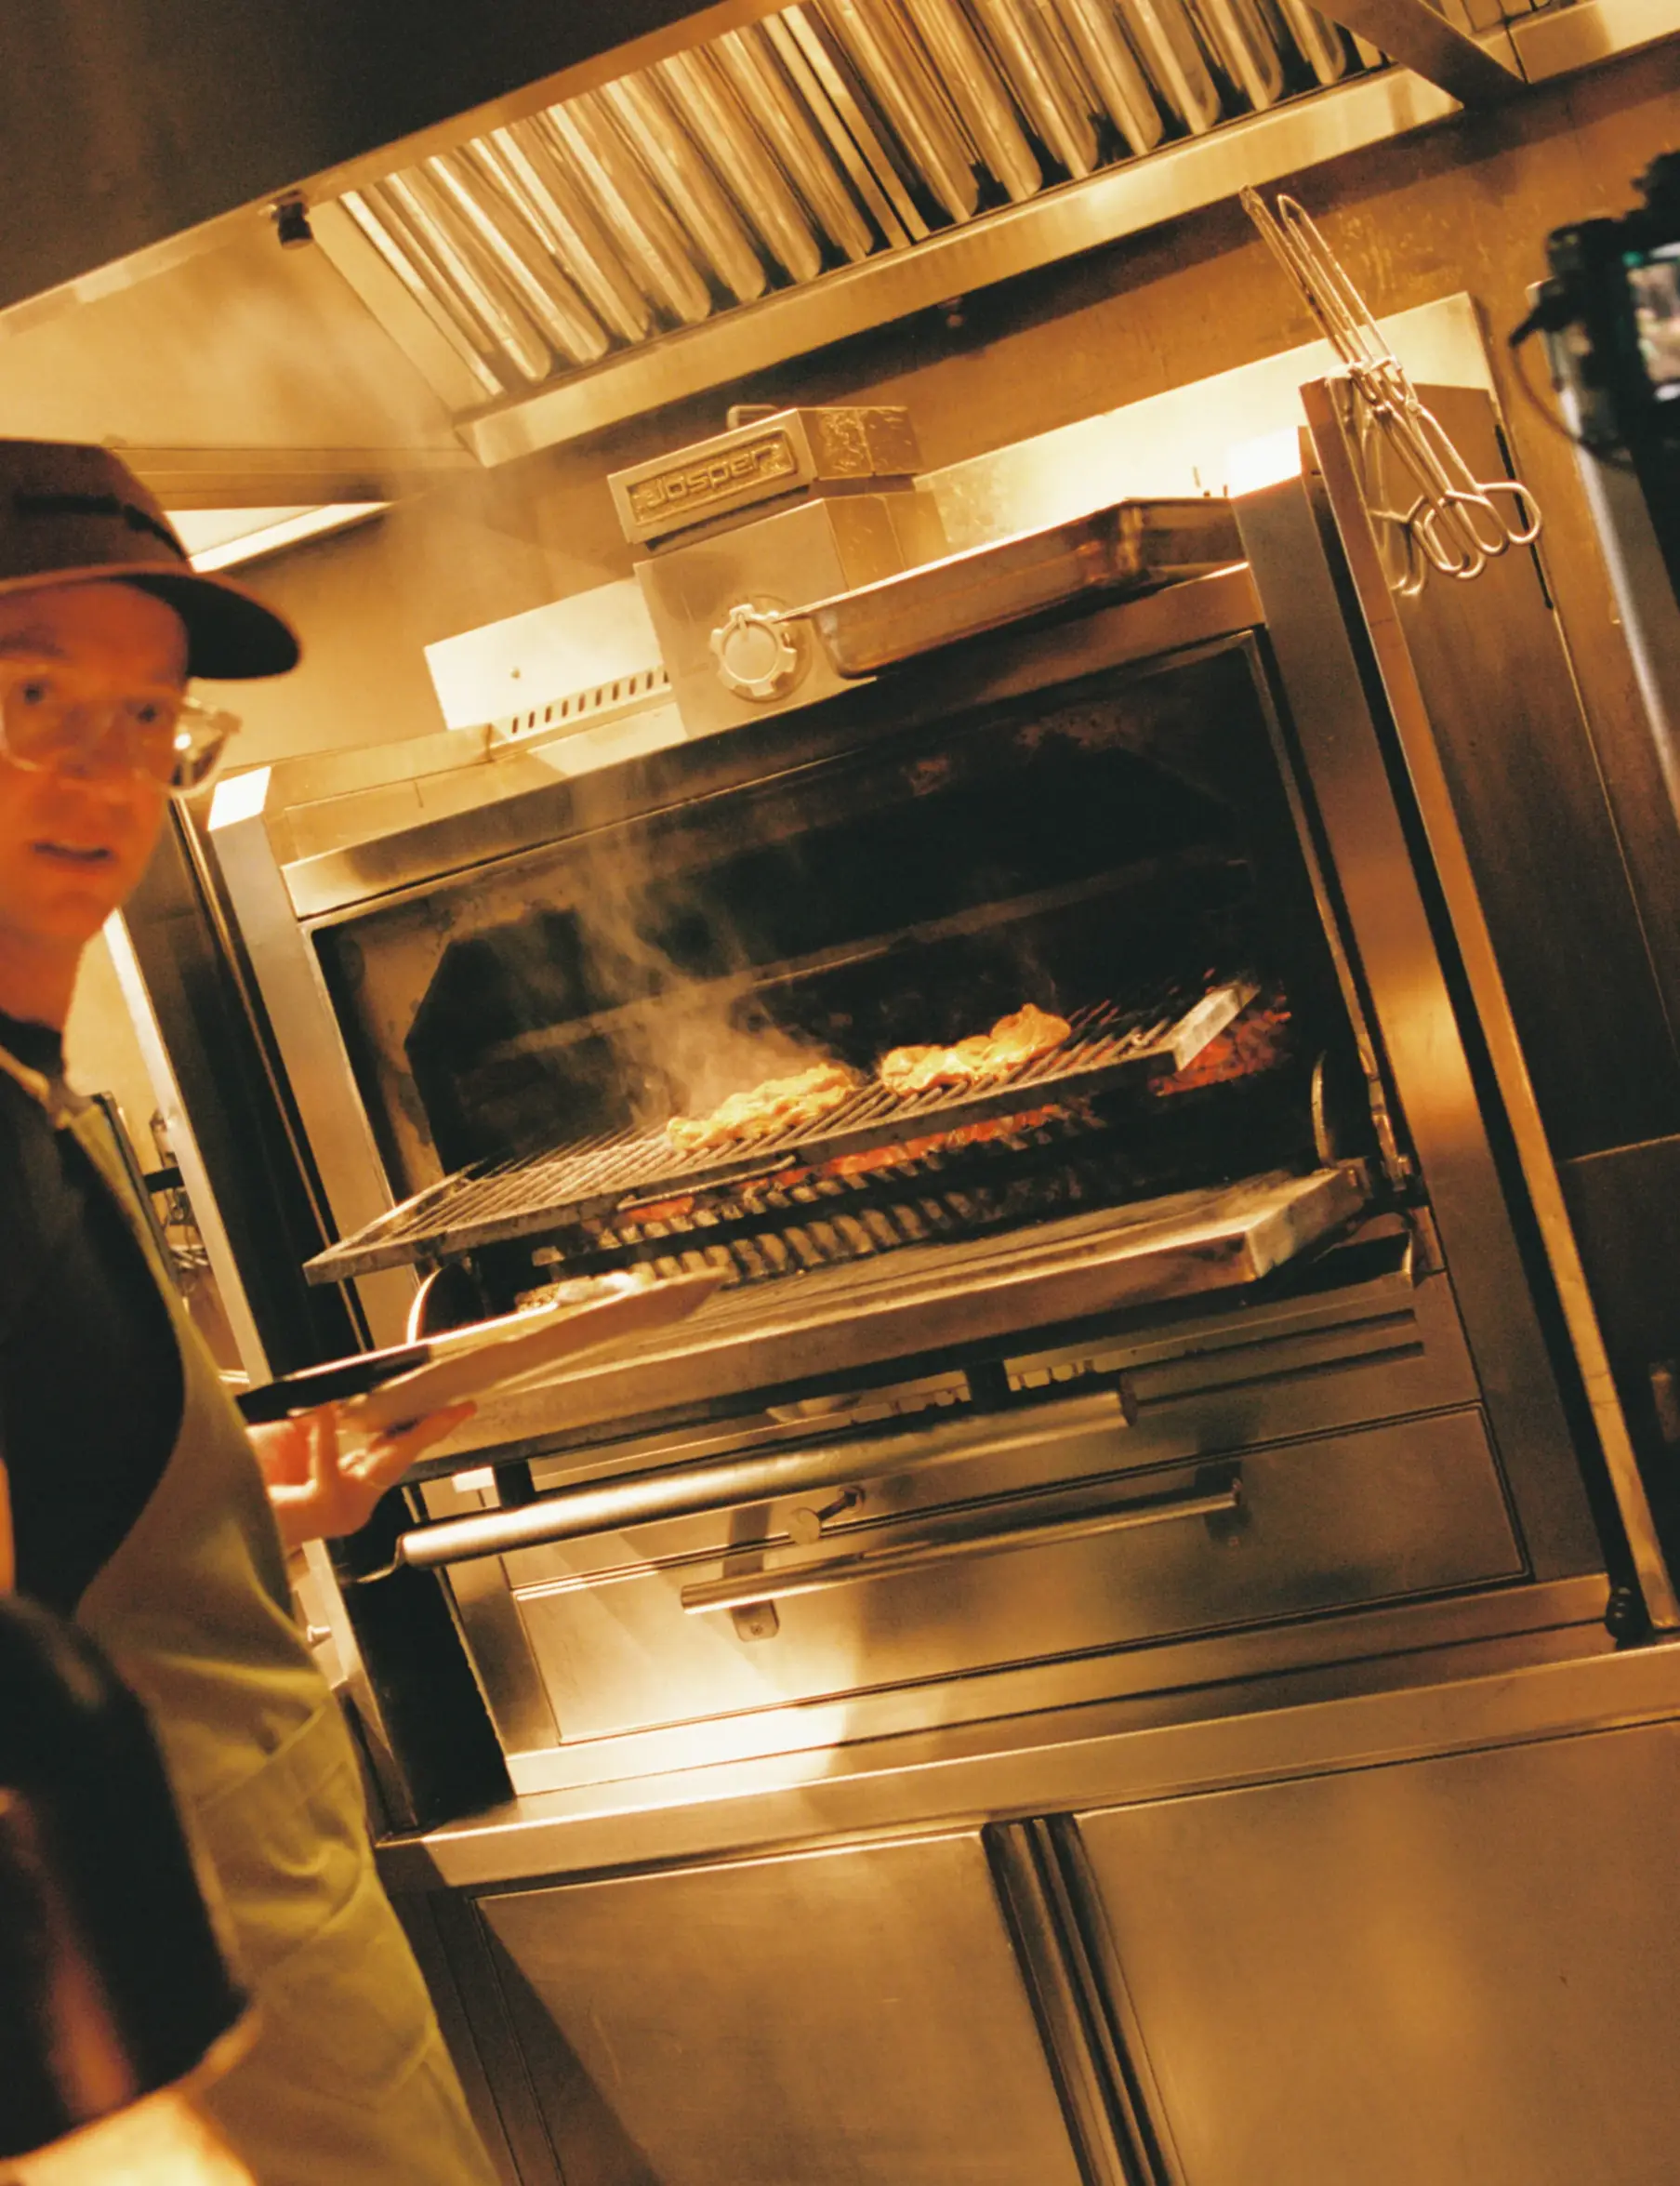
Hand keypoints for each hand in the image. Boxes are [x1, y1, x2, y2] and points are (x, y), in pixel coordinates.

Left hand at [249, 1401, 475, 1552]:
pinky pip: (331, 1465)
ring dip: (402, 1432)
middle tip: (457, 1410)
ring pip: (382, 1463)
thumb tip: (339, 1399)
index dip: (423, 1429)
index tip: (449, 1411)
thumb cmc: (241, 1480)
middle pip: (400, 1458)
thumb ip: (317, 1419)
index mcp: (344, 1482)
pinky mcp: (319, 1509)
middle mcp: (348, 1501)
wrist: (211, 1508)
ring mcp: (338, 1508)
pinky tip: (327, 1410)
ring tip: (425, 1408)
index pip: (392, 1451)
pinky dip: (326, 1436)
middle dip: (433, 1431)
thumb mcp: (286, 1434)